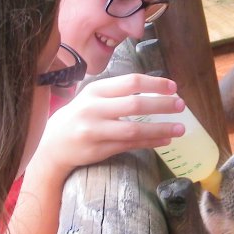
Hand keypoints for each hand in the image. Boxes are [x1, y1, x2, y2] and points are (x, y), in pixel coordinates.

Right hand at [33, 73, 184, 180]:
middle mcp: (94, 109)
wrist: (53, 145)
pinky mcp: (99, 150)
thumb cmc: (80, 116)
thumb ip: (118, 93)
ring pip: (134, 130)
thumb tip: (156, 90)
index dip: (155, 84)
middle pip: (135, 105)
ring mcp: (96, 131)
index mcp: (96, 91)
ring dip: (161, 129)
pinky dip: (150, 143)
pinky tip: (165, 140)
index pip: (131, 82)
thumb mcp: (93, 97)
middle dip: (162, 105)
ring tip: (180, 128)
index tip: (173, 87)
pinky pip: (130, 146)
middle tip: (181, 105)